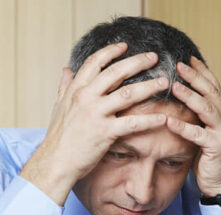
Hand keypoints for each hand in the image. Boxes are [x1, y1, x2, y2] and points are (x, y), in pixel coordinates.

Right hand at [20, 43, 169, 204]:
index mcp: (76, 90)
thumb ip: (64, 87)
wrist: (55, 162)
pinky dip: (150, 120)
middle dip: (137, 62)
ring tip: (165, 82)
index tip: (125, 46)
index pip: (95, 62)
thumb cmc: (58, 138)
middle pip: (116, 72)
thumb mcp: (58, 107)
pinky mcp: (105, 132)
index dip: (111, 52)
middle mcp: (86, 97)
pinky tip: (164, 118)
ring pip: (128, 94)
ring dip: (149, 86)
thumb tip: (66, 69)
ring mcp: (96, 114)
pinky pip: (133, 123)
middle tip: (154, 57)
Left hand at [167, 57, 220, 196]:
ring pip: (206, 109)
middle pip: (210, 92)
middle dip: (194, 77)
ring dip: (189, 96)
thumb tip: (177, 98)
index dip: (202, 71)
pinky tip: (169, 121)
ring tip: (174, 86)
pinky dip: (183, 127)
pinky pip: (197, 134)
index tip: (188, 57)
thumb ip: (196, 115)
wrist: (220, 182)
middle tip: (178, 64)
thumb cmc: (208, 156)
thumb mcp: (203, 130)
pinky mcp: (216, 146)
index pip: (213, 86)